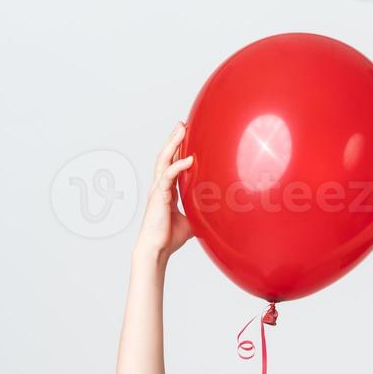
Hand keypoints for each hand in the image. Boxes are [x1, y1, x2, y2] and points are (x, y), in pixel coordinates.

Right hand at [133, 121, 194, 263]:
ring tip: (181, 129)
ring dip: (172, 144)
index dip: (177, 151)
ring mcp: (158, 190)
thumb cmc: (169, 237)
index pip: (171, 165)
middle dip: (173, 140)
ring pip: (164, 161)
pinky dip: (179, 166)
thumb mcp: (191, 221)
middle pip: (166, 157)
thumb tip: (215, 211)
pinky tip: (189, 159)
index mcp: (166, 191)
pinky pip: (168, 176)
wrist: (157, 249)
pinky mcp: (159, 196)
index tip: (185, 137)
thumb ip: (199, 211)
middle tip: (182, 124)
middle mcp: (160, 187)